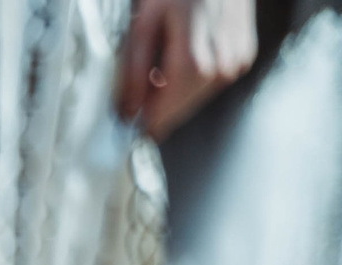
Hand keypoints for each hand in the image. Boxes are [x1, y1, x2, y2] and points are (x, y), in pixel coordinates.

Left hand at [116, 0, 255, 137]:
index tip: (128, 131)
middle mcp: (222, 67)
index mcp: (194, 62)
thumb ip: (133, 71)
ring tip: (159, 74)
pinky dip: (192, 83)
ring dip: (174, 96)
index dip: (145, 123)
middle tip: (136, 101)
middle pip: (181, 108)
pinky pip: (211, 85)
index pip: (165, 111)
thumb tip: (128, 110)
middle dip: (157, 110)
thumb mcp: (145, 24)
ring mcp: (237, 64)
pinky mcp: (244, 59)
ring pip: (196, 99)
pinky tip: (181, 65)